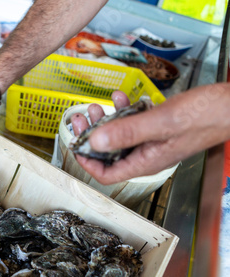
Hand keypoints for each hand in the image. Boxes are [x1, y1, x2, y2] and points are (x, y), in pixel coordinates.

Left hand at [70, 83, 229, 184]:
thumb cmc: (206, 116)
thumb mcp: (161, 122)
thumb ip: (127, 132)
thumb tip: (95, 142)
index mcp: (145, 162)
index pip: (106, 175)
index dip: (87, 162)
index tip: (75, 143)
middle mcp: (146, 155)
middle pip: (109, 154)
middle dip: (91, 135)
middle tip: (81, 118)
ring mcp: (152, 142)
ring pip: (119, 136)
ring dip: (105, 121)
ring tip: (97, 106)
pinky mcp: (158, 128)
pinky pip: (133, 123)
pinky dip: (124, 111)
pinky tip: (121, 97)